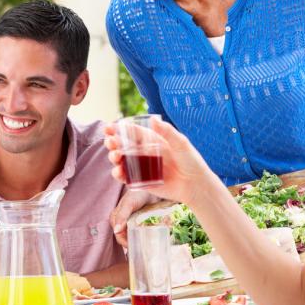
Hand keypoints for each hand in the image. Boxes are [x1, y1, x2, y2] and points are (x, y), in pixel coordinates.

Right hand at [104, 117, 218, 208]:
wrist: (196, 185)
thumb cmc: (192, 162)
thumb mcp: (181, 144)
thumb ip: (167, 132)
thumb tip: (153, 119)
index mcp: (151, 141)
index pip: (131, 132)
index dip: (118, 129)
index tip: (108, 128)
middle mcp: (144, 153)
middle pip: (122, 146)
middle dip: (112, 143)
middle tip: (110, 143)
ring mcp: (142, 167)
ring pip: (121, 161)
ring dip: (114, 158)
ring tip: (115, 157)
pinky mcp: (141, 181)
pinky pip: (126, 177)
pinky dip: (119, 175)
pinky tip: (118, 172)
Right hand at [109, 189, 160, 247]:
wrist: (150, 187)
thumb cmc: (137, 194)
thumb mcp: (128, 204)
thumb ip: (121, 216)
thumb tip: (116, 231)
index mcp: (115, 218)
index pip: (119, 236)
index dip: (126, 243)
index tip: (136, 248)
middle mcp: (122, 222)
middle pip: (126, 238)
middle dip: (135, 243)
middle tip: (145, 247)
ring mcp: (131, 223)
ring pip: (134, 236)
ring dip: (141, 240)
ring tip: (150, 244)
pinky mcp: (140, 222)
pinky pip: (142, 232)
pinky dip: (146, 235)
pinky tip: (152, 237)